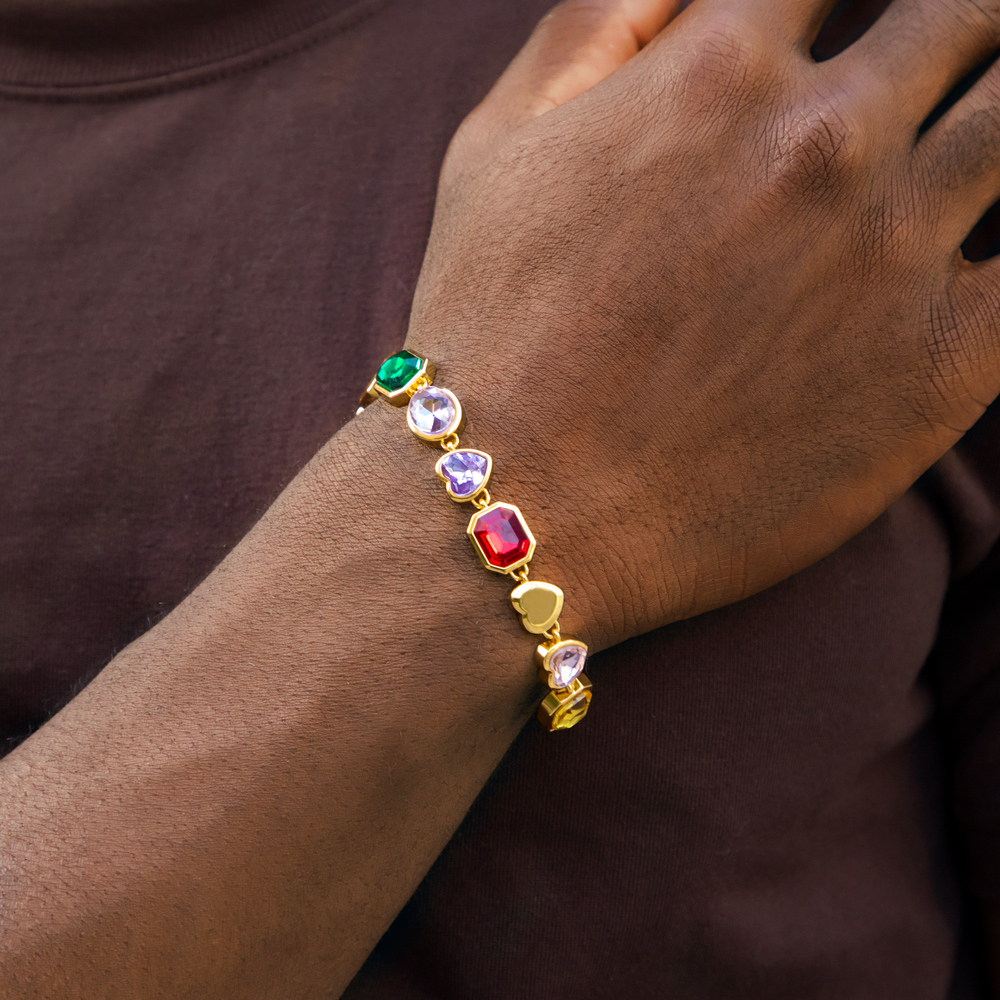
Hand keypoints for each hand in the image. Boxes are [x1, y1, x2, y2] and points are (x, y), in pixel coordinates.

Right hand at [405, 0, 999, 648]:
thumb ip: (598, 26)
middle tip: (959, 56)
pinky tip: (994, 250)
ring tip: (982, 139)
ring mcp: (894, 252)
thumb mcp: (496, 145)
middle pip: (971, 13)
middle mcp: (825, 141)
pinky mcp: (939, 368)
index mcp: (720, 72)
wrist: (513, 505)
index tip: (844, 31)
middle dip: (969, 24)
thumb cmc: (489, 333)